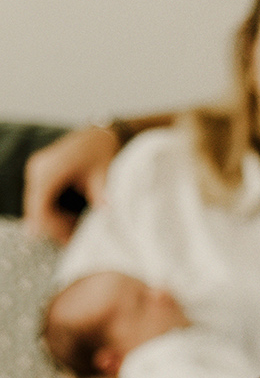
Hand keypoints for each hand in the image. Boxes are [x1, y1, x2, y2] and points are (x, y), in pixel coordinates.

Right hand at [23, 124, 118, 242]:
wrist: (100, 136)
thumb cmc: (103, 152)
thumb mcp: (105, 174)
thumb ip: (102, 194)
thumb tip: (106, 214)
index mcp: (51, 168)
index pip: (40, 205)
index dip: (49, 226)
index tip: (65, 241)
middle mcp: (38, 169)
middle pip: (36, 210)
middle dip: (54, 229)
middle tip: (75, 241)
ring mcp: (37, 173)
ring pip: (37, 209)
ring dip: (54, 224)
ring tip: (75, 232)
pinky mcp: (41, 177)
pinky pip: (41, 203)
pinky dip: (53, 215)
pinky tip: (71, 222)